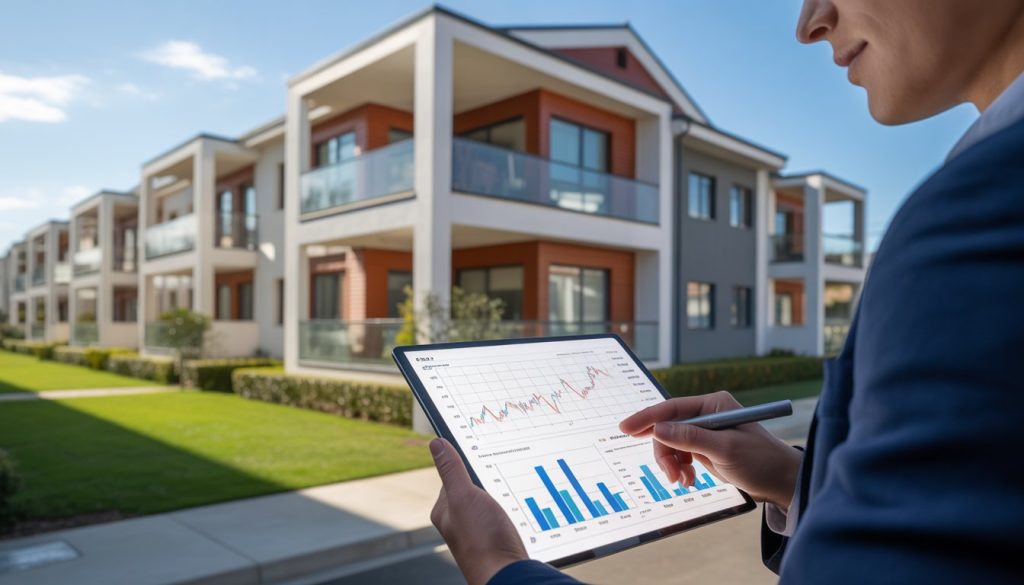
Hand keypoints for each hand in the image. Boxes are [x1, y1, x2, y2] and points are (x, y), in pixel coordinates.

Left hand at [429, 438, 527, 584]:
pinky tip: (517, 513)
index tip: (483, 453)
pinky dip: (512, 510)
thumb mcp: (463, 496)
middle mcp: (459, 521)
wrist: (506, 574)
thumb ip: (451, 469)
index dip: (467, 464)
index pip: (453, 476)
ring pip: (492, 501)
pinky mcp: (496, 539)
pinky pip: (504, 515)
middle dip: (489, 480)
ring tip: (510, 497)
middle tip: (501, 478)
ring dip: (503, 496)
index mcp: (445, 511)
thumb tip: (436, 443)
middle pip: (475, 488)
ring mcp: (479, 531)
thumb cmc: (480, 539)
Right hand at [619, 391, 801, 510]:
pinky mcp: (705, 448)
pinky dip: (680, 468)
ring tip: (683, 481)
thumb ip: (690, 438)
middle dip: (665, 452)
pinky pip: (680, 455)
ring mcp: (705, 431)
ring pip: (672, 444)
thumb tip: (658, 429)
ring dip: (673, 464)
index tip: (625, 428)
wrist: (782, 483)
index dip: (647, 418)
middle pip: (668, 428)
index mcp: (713, 404)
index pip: (672, 408)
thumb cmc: (761, 461)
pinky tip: (688, 480)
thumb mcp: (725, 450)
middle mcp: (707, 414)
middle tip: (669, 474)